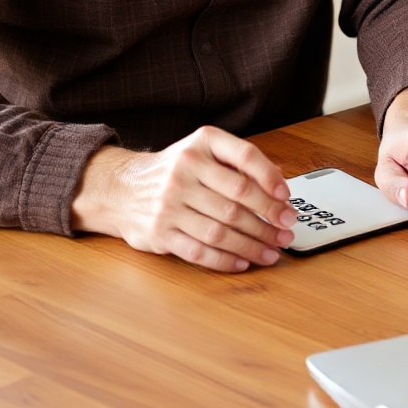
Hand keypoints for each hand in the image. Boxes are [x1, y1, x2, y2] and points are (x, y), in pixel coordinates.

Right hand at [70, 127, 295, 272]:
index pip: (246, 157)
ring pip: (221, 229)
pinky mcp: (160, 233)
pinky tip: (243, 263)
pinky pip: (199, 251)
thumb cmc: (173, 171)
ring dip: (252, 245)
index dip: (271, 178)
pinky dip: (225, 260)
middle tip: (287, 230)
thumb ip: (238, 163)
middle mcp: (184, 171)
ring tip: (272, 252)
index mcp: (202, 144)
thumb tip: (280, 181)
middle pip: (238, 199)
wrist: (120, 189)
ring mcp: (170, 203)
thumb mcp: (203, 152)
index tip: (287, 198)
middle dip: (269, 218)